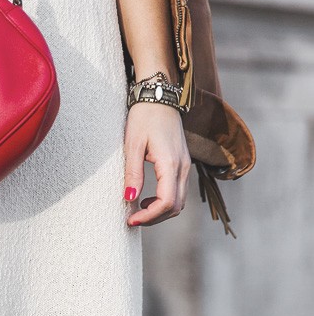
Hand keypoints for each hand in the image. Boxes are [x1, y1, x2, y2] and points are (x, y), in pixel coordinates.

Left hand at [123, 102, 190, 227]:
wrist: (160, 96)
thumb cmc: (144, 116)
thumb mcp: (132, 145)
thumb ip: (133, 174)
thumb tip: (130, 199)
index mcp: (171, 163)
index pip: (166, 202)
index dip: (149, 216)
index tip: (131, 219)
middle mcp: (183, 167)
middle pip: (176, 207)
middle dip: (154, 218)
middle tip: (133, 219)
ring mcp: (185, 166)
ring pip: (179, 202)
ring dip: (160, 212)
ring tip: (139, 210)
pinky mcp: (183, 164)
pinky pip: (179, 191)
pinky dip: (165, 202)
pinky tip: (148, 199)